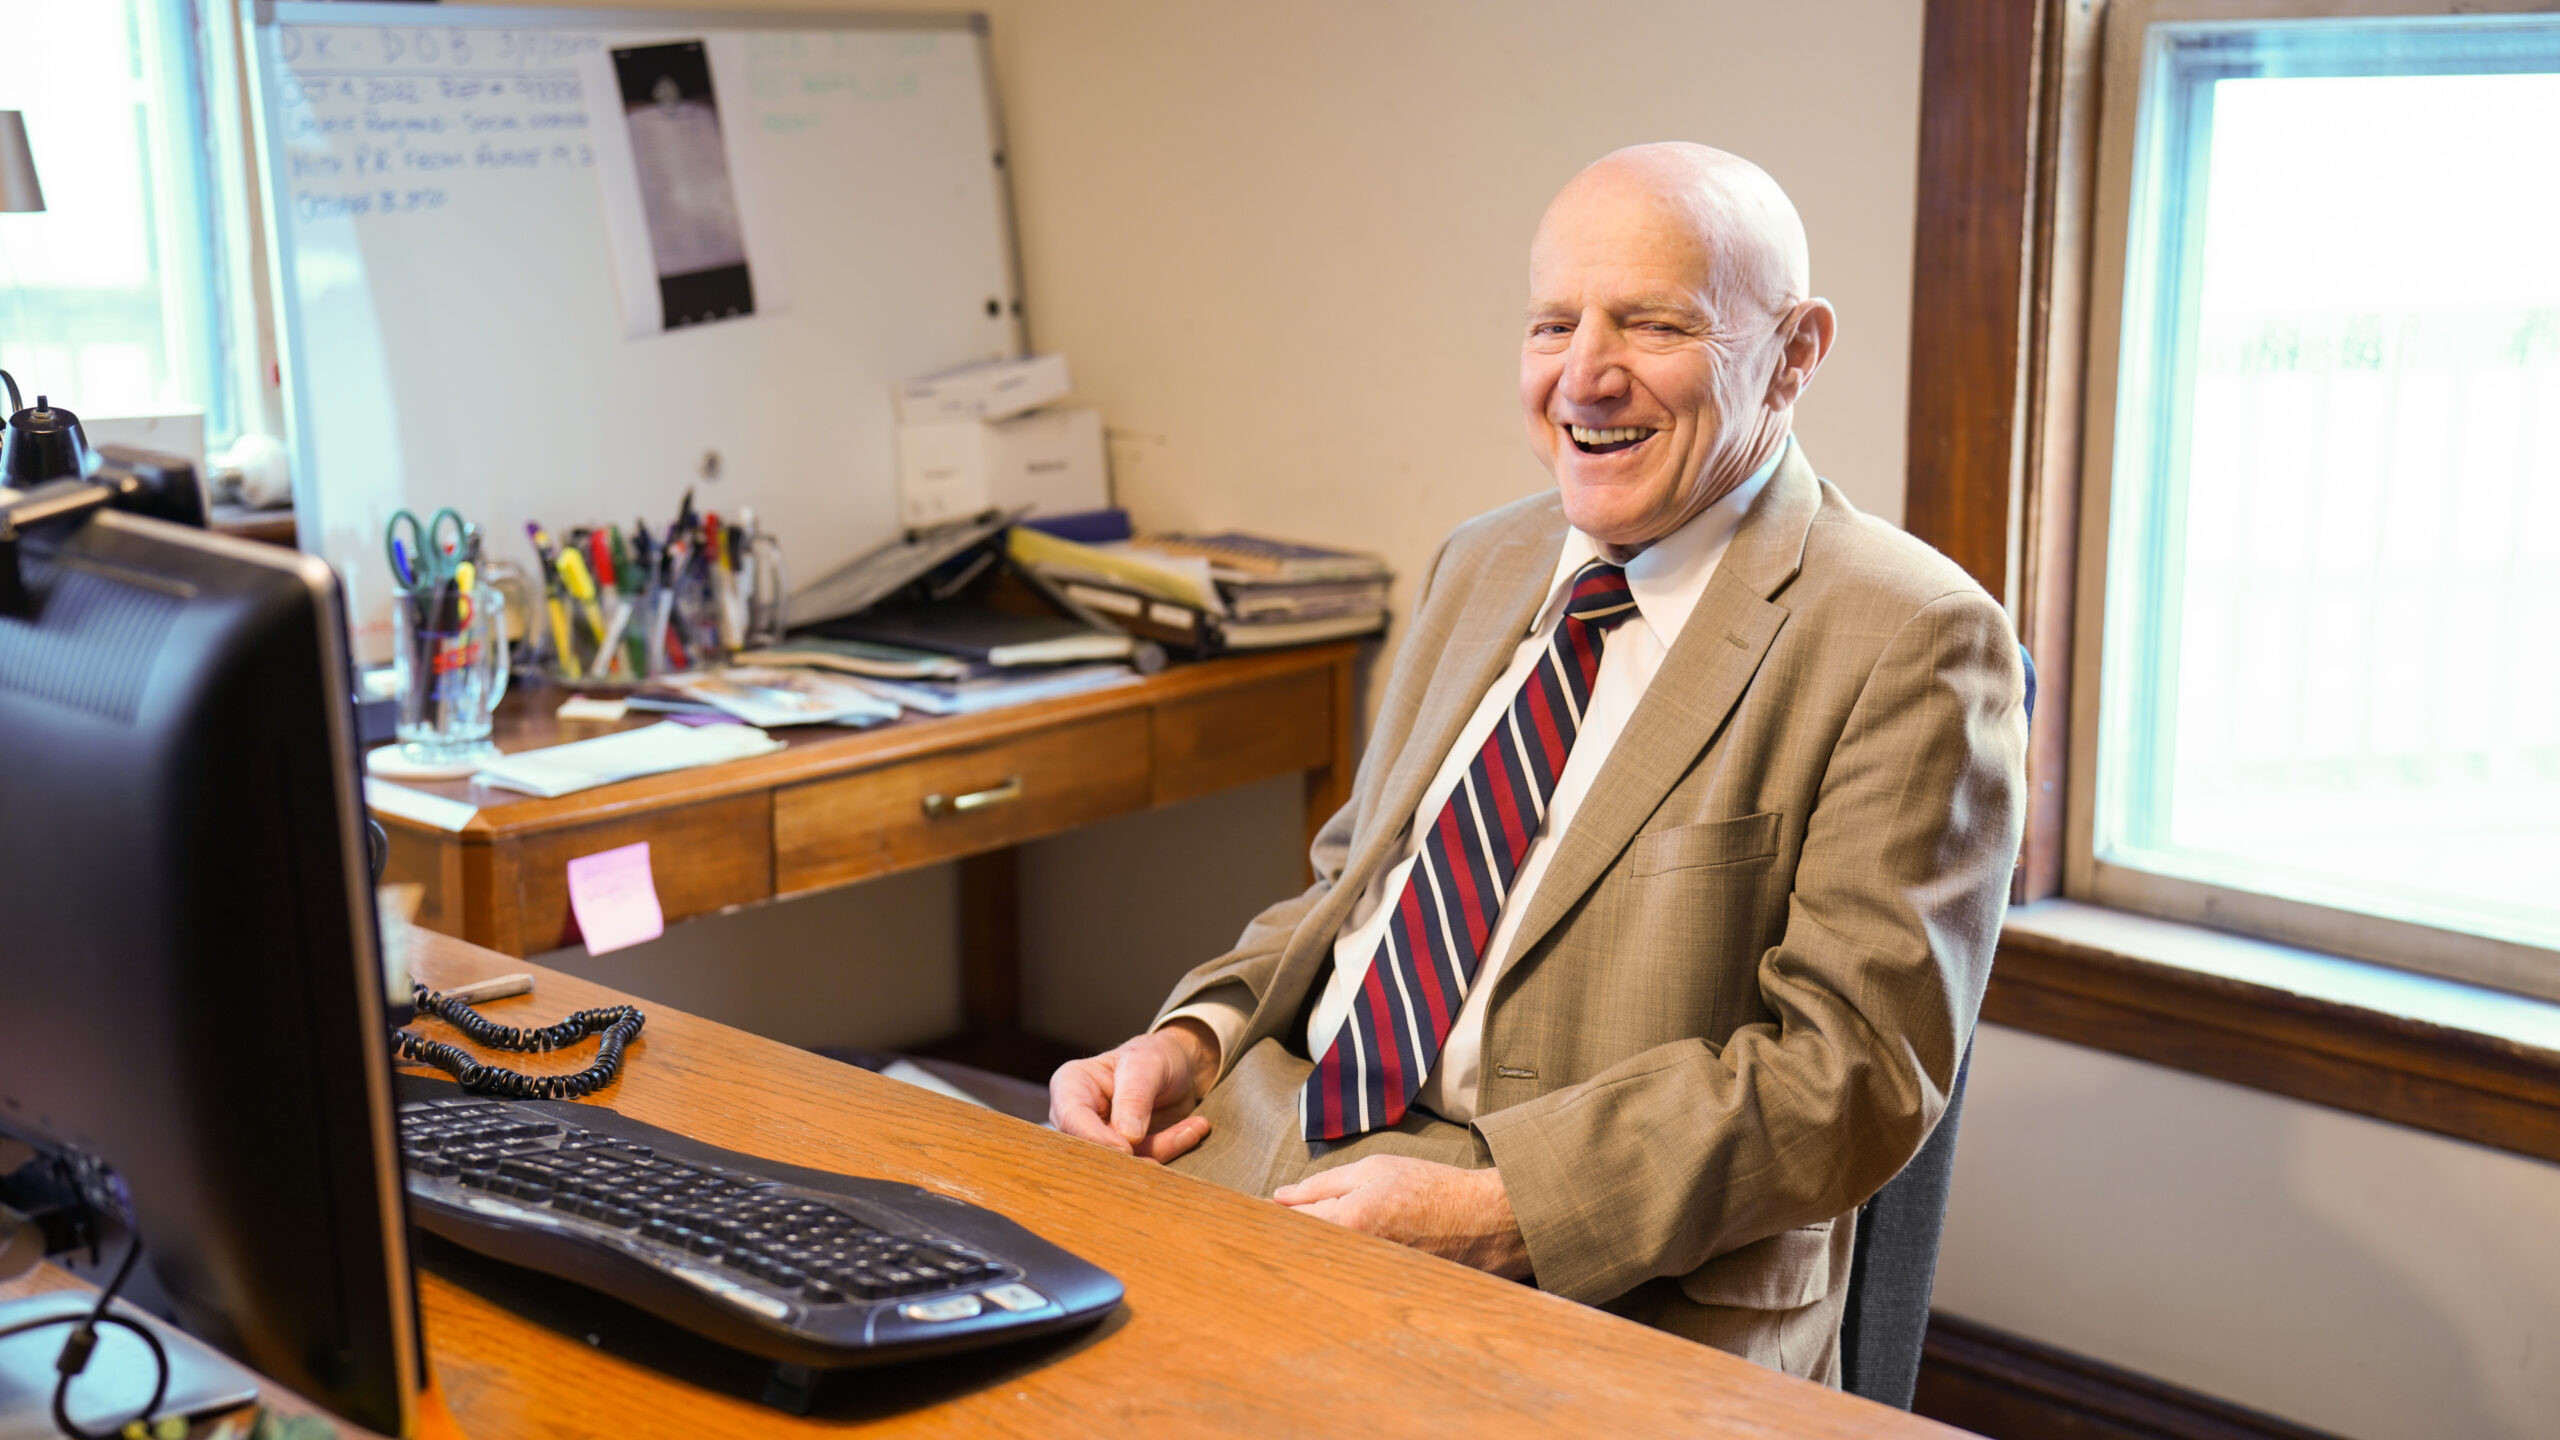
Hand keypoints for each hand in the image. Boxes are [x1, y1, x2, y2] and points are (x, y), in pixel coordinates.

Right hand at [1048, 1019, 1219, 1162]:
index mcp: (1071, 1086)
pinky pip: (1144, 1163)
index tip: (1127, 1148)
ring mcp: (1101, 1139)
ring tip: (1193, 1127)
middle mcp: (1079, 1117)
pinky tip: (1193, 1130)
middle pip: (1091, 1149)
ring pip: (1121, 1161)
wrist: (1180, 1067)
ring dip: (1161, 1150)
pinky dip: (1170, 1150)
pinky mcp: (1125, 1154)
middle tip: (1168, 1145)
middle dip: (1131, 1154)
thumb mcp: (1147, 1064)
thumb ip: (1135, 1096)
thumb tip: (1128, 1137)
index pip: (1072, 1119)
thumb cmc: (1155, 1056)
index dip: (1096, 1139)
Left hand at [1273, 1157, 1531, 1278]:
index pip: (1292, 1228)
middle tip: (1279, 1235)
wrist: (1487, 1222)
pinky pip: (1349, 1286)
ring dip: (1316, 1262)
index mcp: (1350, 1222)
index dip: (1271, 1223)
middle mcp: (1358, 1259)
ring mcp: (1371, 1282)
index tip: (1253, 1220)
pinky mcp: (1385, 1296)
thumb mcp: (1375, 1169)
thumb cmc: (1432, 1189)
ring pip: (1325, 1274)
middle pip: (1304, 1258)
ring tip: (1316, 1248)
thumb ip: (1322, 1185)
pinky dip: (1341, 1275)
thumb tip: (1280, 1197)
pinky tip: (1343, 1264)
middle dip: (1290, 1246)